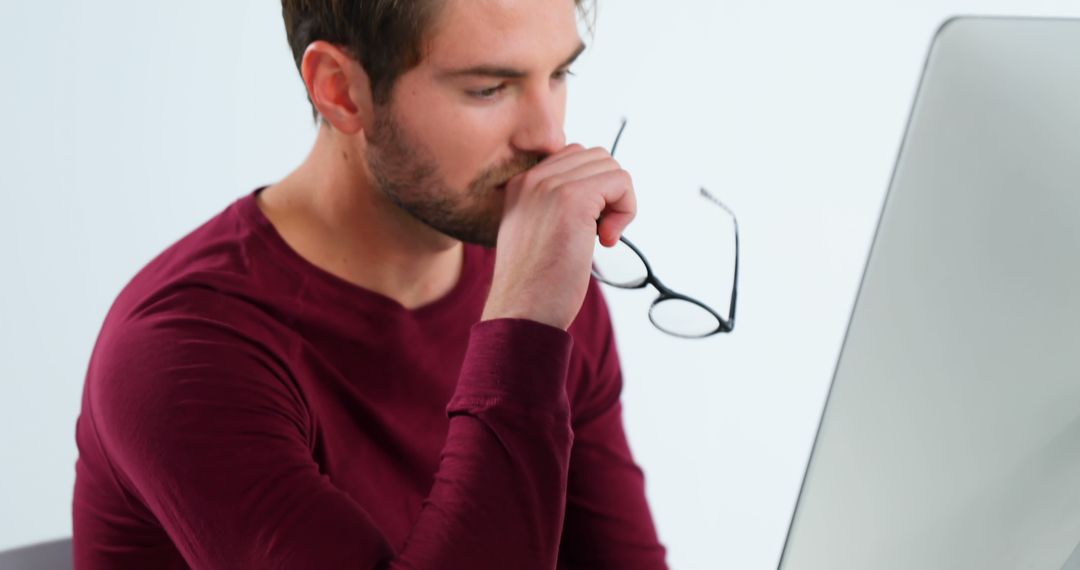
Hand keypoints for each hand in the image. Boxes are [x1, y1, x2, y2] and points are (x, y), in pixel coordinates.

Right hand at [481, 144, 635, 329]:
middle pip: (596, 157)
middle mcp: (531, 178)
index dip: (593, 190)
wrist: (522, 311)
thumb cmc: (535, 285)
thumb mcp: (536, 234)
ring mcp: (550, 186)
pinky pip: (620, 182)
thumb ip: (555, 207)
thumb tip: (601, 195)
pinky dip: (626, 210)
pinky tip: (606, 241)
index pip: (573, 157)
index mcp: (520, 184)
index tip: (585, 226)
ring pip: (611, 167)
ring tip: (601, 237)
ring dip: (619, 203)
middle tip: (598, 233)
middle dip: (608, 193)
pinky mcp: (573, 199)